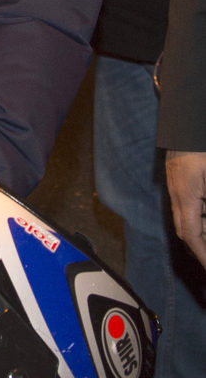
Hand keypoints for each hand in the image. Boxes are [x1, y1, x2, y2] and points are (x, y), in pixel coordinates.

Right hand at [165, 150, 205, 270]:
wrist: (185, 123)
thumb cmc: (199, 145)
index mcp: (187, 195)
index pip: (190, 234)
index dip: (201, 254)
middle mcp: (177, 194)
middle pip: (184, 230)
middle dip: (198, 248)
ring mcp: (175, 187)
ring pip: (185, 219)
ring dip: (199, 232)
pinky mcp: (178, 180)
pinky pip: (186, 207)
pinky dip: (198, 217)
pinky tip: (205, 215)